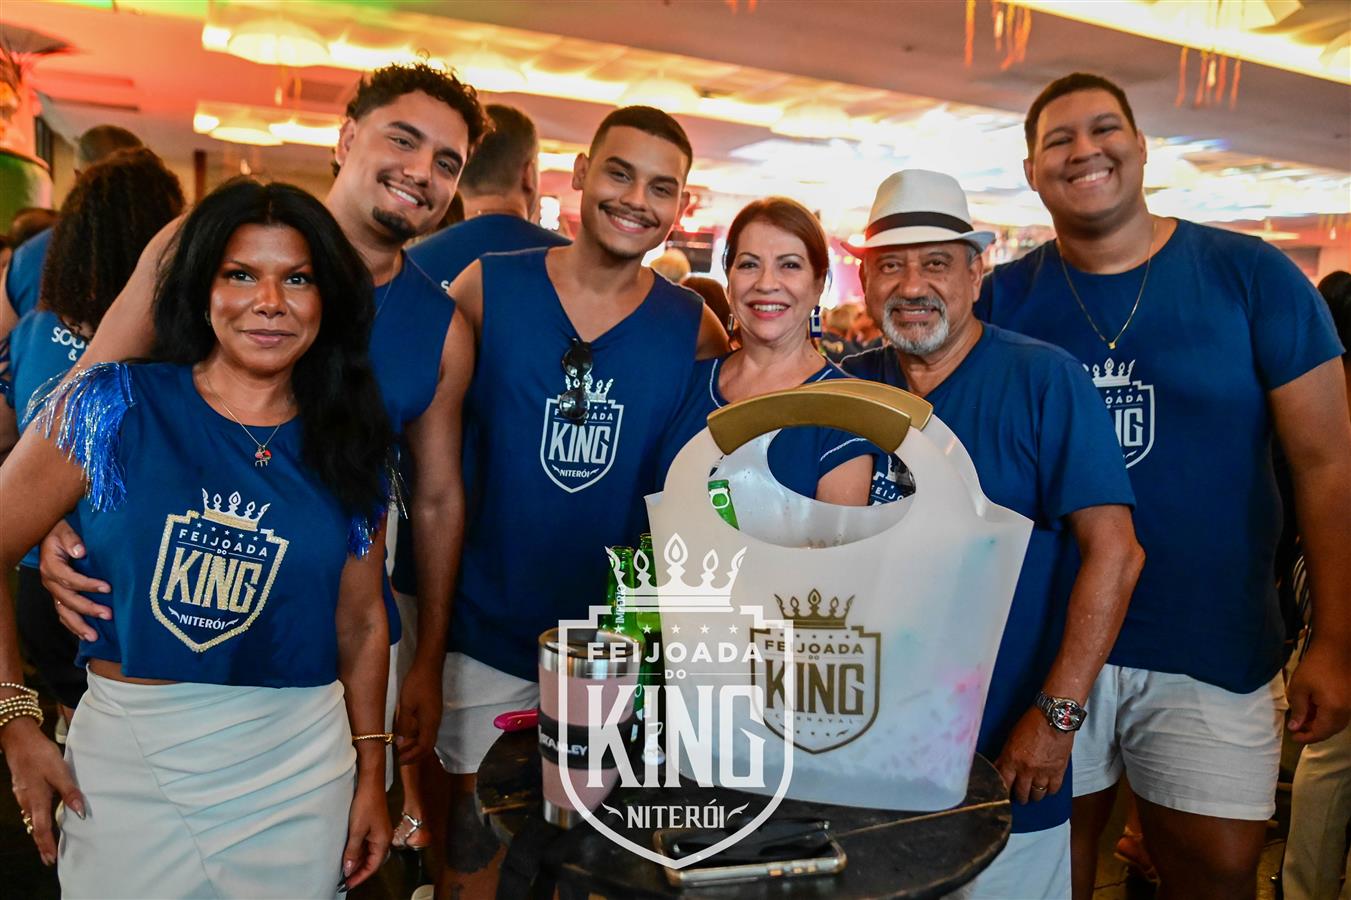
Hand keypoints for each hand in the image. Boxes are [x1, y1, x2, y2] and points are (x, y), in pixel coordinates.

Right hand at [1, 718, 85, 865]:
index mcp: (37, 800)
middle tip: (48, 858)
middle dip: (41, 843)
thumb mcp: (60, 772)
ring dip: (39, 832)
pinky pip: (29, 809)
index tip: (51, 859)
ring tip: (47, 842)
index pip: (42, 829)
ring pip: (31, 819)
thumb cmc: (41, 755)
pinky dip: (36, 819)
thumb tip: (80, 813)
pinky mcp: (22, 788)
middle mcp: (27, 801)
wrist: (20, 741)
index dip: (46, 845)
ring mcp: (22, 795)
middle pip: (34, 827)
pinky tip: (41, 818)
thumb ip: (70, 792)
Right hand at [38, 520, 110, 640]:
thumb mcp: (66, 530)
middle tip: (108, 614)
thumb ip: (73, 540)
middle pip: (68, 599)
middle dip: (88, 608)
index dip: (87, 585)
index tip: (108, 588)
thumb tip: (80, 551)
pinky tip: (87, 634)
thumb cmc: (63, 532)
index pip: (69, 579)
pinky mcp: (59, 596)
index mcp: (51, 565)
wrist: (53, 535)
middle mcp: (50, 581)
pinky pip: (64, 614)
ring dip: (79, 625)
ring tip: (95, 636)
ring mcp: (54, 591)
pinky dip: (74, 625)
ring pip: (64, 612)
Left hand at [341, 779, 390, 889]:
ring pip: (367, 853)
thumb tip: (348, 869)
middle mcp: (383, 839)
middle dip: (358, 871)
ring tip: (343, 870)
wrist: (369, 784)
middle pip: (371, 861)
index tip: (347, 885)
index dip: (360, 877)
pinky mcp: (373, 827)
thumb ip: (353, 851)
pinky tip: (348, 854)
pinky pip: (365, 845)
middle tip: (343, 880)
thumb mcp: (356, 830)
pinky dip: (357, 851)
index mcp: (383, 842)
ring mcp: (378, 832)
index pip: (373, 866)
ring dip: (357, 861)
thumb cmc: (365, 806)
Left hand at [393, 659, 442, 763]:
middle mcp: (435, 722)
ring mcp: (435, 717)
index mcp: (429, 722)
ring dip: (416, 747)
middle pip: (428, 745)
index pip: (424, 747)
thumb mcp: (406, 705)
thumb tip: (401, 743)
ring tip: (402, 750)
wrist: (429, 667)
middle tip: (400, 759)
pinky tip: (408, 736)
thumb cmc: (416, 684)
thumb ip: (404, 725)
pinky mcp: (433, 711)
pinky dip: (418, 738)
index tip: (400, 761)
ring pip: (428, 738)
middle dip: (415, 755)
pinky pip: (427, 731)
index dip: (413, 756)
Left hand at [993, 707, 1073, 804]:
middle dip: (1020, 797)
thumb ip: (1005, 756)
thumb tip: (998, 769)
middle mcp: (1026, 769)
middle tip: (1020, 796)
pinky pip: (1053, 789)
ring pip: (1037, 794)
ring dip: (1034, 796)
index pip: (1004, 784)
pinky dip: (1049, 791)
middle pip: (1021, 793)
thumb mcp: (1011, 739)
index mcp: (1011, 760)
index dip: (1003, 792)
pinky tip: (1047, 789)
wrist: (1054, 717)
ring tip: (1033, 794)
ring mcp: (1043, 772)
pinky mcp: (1058, 771)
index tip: (1004, 795)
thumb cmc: (1031, 723)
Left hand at [1287, 643, 1350, 743]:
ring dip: (1320, 724)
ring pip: (1336, 723)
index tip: (1293, 737)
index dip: (1307, 737)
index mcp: (1334, 710)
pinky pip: (1340, 714)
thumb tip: (1295, 727)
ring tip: (1302, 718)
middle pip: (1331, 730)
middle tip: (1297, 728)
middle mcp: (1347, 711)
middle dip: (1313, 731)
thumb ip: (1298, 710)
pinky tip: (1314, 710)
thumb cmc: (1314, 667)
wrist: (1335, 649)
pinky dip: (1327, 716)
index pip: (1321, 732)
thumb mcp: (1299, 688)